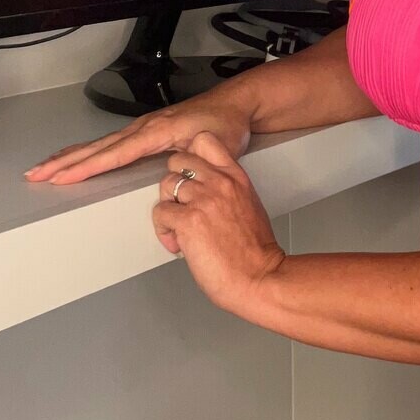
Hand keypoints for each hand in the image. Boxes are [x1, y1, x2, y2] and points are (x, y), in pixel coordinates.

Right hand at [23, 86, 252, 183]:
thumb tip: (175, 178)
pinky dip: (90, 152)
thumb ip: (194, 162)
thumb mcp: (214, 147)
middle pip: (96, 148)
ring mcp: (143, 128)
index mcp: (156, 132)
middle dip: (64, 162)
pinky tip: (81, 158)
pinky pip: (111, 143)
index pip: (114, 154)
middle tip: (35, 174)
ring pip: (99, 145)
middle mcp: (144, 128)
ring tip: (45, 168)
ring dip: (71, 156)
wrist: (236, 105)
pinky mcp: (147, 131)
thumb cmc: (226, 125)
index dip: (86, 168)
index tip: (61, 177)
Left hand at [152, 130, 285, 315]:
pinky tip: (178, 245)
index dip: (190, 155)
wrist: (259, 277)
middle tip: (180, 205)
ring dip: (168, 209)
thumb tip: (201, 190)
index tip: (190, 175)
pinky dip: (164, 231)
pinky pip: (160, 213)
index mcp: (236, 177)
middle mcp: (219, 182)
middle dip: (174, 182)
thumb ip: (228, 190)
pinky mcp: (188, 220)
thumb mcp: (249, 205)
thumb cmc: (255, 251)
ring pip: (165, 185)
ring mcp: (203, 199)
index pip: (204, 141)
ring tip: (179, 230)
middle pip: (177, 161)